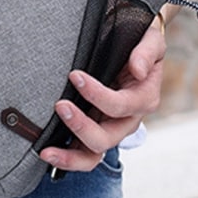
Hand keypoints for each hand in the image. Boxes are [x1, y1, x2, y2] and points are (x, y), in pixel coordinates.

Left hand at [39, 21, 165, 171]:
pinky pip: (83, 153)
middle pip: (106, 137)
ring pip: (94, 154)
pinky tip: (46, 153)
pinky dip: (66, 157)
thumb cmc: (140, 42)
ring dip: (70, 155)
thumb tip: (138, 70)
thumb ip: (147, 52)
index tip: (74, 75)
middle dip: (81, 125)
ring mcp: (110, 128)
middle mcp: (127, 119)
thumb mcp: (151, 40)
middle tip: (60, 105)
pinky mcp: (94, 129)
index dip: (97, 94)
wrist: (133, 46)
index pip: (121, 105)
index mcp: (143, 99)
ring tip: (46, 150)